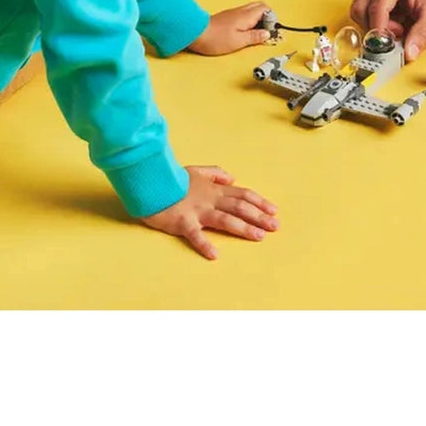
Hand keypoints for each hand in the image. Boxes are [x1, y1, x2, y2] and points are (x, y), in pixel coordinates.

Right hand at [141, 165, 278, 260]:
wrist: (150, 182)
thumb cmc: (173, 179)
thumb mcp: (196, 170)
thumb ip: (215, 173)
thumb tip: (232, 178)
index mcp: (214, 189)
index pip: (243, 194)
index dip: (260, 202)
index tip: (274, 211)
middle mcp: (210, 199)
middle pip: (240, 207)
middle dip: (259, 217)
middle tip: (275, 227)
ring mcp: (197, 211)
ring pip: (225, 219)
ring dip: (243, 228)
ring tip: (259, 237)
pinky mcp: (183, 222)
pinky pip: (195, 235)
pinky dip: (205, 244)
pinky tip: (215, 255)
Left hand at [188, 1, 272, 54]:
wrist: (196, 34)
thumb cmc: (216, 39)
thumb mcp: (239, 42)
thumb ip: (254, 37)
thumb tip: (267, 34)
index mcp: (246, 16)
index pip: (265, 8)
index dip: (272, 18)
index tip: (271, 30)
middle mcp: (240, 11)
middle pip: (259, 6)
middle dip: (266, 17)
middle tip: (266, 30)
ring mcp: (233, 13)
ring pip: (251, 10)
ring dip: (257, 19)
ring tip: (256, 33)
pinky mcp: (227, 17)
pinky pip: (243, 15)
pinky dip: (248, 21)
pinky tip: (245, 32)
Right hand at [349, 0, 425, 61]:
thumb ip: (421, 36)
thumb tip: (408, 53)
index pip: (376, 8)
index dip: (380, 32)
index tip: (388, 46)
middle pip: (360, 10)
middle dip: (376, 29)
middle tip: (398, 34)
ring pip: (360, 12)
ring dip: (377, 27)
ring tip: (400, 27)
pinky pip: (366, 12)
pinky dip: (379, 23)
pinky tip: (396, 22)